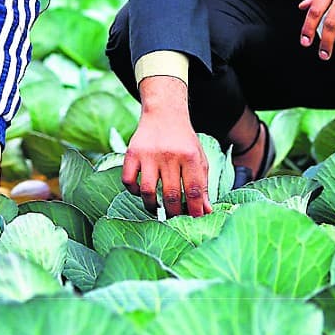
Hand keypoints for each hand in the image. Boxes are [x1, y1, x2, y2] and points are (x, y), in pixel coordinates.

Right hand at [121, 76, 210, 217]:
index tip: (194, 221)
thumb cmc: (184, 141)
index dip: (195, 210)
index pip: (194, 190)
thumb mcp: (199, 158)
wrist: (164, 113)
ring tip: (157, 209)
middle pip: (171, 194)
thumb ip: (203, 184)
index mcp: (190, 156)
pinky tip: (141, 191)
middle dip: (174, 213)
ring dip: (152, 206)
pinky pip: (128, 180)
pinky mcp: (132, 153)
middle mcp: (169, 155)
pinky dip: (133, 191)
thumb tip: (206, 211)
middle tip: (174, 218)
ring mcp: (148, 154)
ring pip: (147, 191)